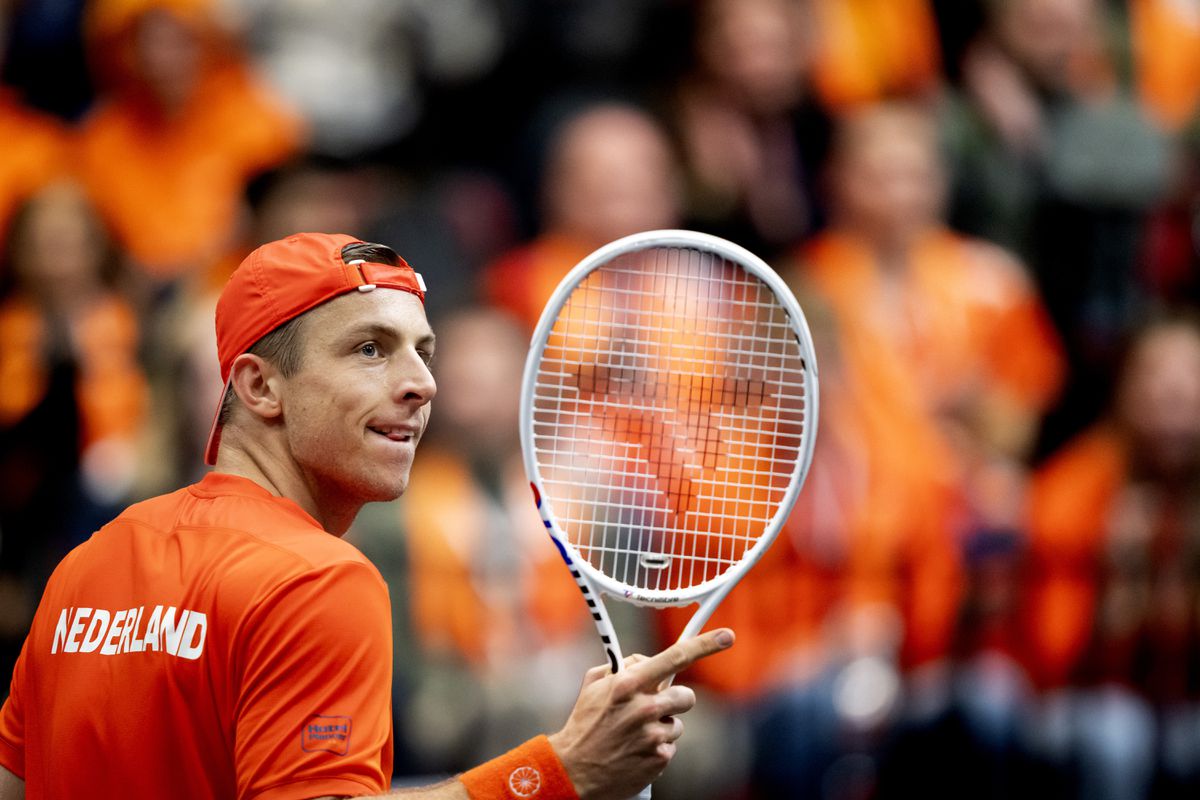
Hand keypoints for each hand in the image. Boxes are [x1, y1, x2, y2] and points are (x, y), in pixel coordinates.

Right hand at [548, 628, 733, 799]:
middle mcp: (644, 707)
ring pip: (677, 724)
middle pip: (685, 696)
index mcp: (628, 684)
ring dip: (662, 726)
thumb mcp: (594, 683)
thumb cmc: (584, 723)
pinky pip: (670, 747)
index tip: (726, 637)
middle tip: (655, 706)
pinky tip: (636, 750)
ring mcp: (653, 735)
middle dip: (675, 699)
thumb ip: (624, 666)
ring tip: (635, 734)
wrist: (574, 770)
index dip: (704, 645)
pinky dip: (657, 748)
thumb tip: (648, 661)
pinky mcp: (659, 759)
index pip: (674, 658)